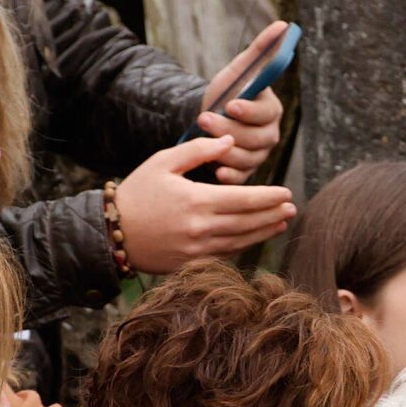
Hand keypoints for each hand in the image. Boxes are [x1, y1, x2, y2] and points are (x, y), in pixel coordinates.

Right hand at [112, 137, 296, 273]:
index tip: (286, 192)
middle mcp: (201, 228)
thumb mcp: (164, 162)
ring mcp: (198, 250)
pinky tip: (256, 237)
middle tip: (292, 207)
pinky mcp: (193, 264)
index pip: (244, 199)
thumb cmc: (138, 192)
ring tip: (281, 222)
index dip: (269, 197)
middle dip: (273, 214)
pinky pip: (227, 255)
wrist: (113, 233)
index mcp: (197, 201)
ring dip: (265, 232)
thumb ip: (198, 150)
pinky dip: (245, 245)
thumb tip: (228, 142)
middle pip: (249, 222)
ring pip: (242, 241)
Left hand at [193, 21, 288, 183]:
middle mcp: (269, 135)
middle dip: (229, 129)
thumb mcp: (239, 71)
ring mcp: (258, 156)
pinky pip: (241, 177)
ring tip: (203, 140)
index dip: (249, 110)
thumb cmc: (226, 92)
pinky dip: (229, 175)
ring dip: (224, 150)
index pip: (266, 113)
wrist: (206, 118)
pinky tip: (216, 170)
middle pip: (257, 138)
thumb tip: (282, 25)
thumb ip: (261, 50)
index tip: (231, 104)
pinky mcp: (245, 172)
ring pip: (247, 158)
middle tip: (204, 119)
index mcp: (271, 110)